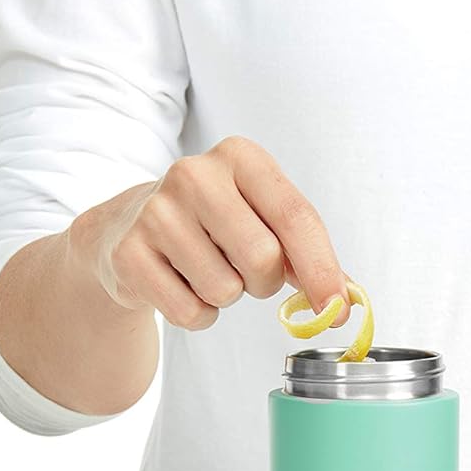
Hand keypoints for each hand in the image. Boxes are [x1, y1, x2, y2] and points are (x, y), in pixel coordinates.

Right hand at [72, 136, 348, 330]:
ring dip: (225, 296)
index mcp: (240, 157)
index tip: (338, 309)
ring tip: (205, 270)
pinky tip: (181, 284)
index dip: (322, 269)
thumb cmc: (211, 222)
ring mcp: (156, 212)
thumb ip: (304, 253)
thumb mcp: (260, 217)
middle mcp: (194, 174)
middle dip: (263, 282)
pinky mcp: (129, 253)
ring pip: (224, 290)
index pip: (295, 216)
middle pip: (263, 258)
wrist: (128, 227)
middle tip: (245, 272)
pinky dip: (197, 314)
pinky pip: (189, 312)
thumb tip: (342, 301)